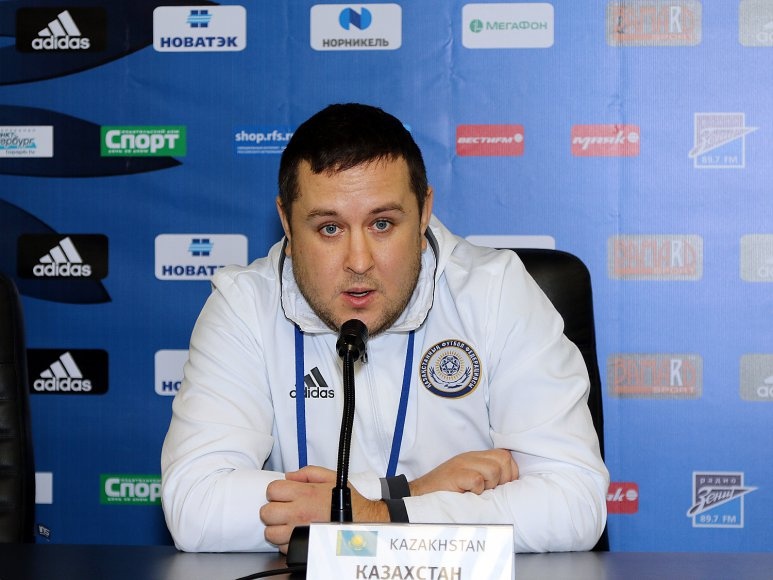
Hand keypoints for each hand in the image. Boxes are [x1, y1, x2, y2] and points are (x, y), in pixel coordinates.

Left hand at [260, 466, 388, 551]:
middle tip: (283, 509)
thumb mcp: (331, 478)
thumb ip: (308, 472)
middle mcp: (298, 513)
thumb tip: (289, 476)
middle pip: (266, 512)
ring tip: (287, 524)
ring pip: (269, 533)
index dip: (276, 491)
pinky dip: (285, 542)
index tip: (283, 494)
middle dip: (272, 509)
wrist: (361, 524)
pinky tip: (295, 534)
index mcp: (305, 493)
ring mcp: (298, 532)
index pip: (272, 489)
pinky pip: (281, 547)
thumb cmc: (348, 502)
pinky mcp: (301, 547)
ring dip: (276, 528)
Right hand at [410, 449, 518, 495]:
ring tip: (475, 491)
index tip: (501, 486)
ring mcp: (462, 464)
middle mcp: (470, 457)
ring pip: (493, 470)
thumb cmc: (446, 492)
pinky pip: (477, 480)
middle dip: (503, 478)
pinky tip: (467, 493)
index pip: (506, 456)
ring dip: (489, 485)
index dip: (510, 473)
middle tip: (489, 490)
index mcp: (476, 457)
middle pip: (504, 459)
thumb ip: (487, 476)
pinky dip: (476, 490)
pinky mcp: (455, 474)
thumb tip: (510, 483)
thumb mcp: (469, 479)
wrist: (419, 494)